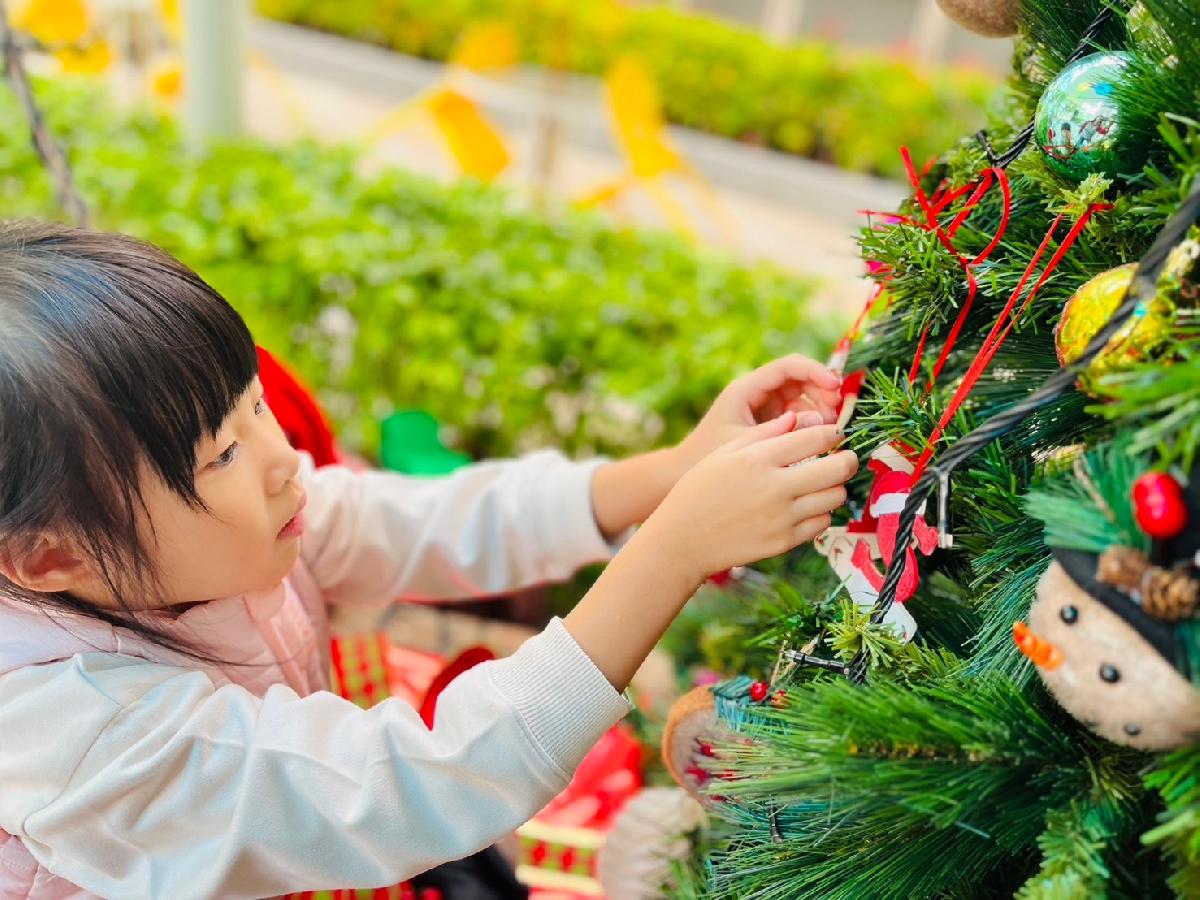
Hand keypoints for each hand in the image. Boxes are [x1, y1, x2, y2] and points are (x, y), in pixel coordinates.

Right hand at [645, 411, 855, 583]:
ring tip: (820, 484)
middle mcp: (775, 487)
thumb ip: (764, 433)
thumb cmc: (700, 489)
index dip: (832, 433)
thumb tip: (799, 418)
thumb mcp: (725, 452)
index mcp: (759, 458)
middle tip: (843, 458)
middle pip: (837, 468)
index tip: (832, 434)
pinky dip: (820, 513)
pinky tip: (805, 507)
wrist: (684, 539)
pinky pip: (822, 523)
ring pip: (835, 497)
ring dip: (834, 487)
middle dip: (847, 460)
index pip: (816, 437)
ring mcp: (782, 517)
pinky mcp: (785, 541)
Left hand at [673, 355, 841, 473]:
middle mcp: (756, 394)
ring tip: (830, 431)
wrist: (681, 475)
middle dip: (823, 392)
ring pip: (802, 399)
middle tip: (838, 414)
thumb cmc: (707, 457)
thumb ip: (783, 432)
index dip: (816, 372)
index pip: (789, 367)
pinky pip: (797, 418)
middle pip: (800, 380)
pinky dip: (811, 425)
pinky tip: (820, 442)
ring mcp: (764, 409)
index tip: (836, 388)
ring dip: (820, 409)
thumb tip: (822, 421)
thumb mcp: (746, 444)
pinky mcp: (769, 426)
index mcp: (746, 389)